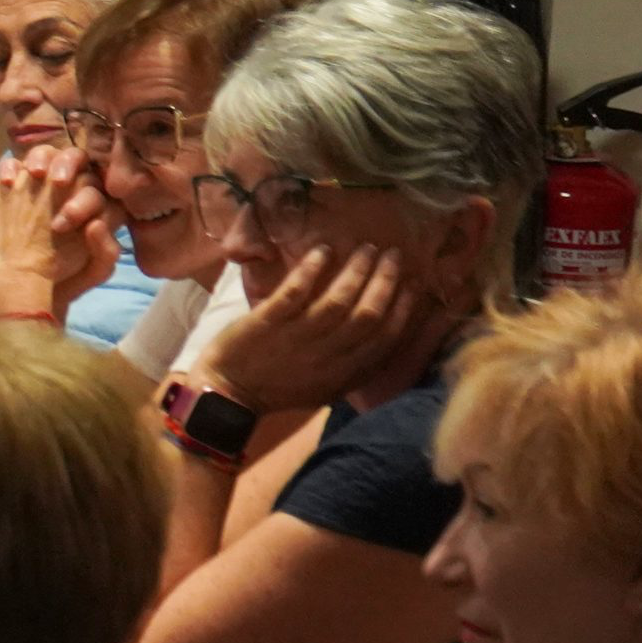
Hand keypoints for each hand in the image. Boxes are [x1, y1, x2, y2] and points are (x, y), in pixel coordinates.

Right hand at [0, 147, 117, 322]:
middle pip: (76, 159)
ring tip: (35, 174)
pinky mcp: (15, 184)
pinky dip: (10, 167)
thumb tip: (96, 224)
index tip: (69, 218)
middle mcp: (72, 187)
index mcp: (97, 204)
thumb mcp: (94, 271)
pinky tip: (8, 182)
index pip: (100, 186)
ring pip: (47, 153)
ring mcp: (42, 183)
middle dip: (68, 169)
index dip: (88, 197)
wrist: (25, 284)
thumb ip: (106, 252)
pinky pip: (13, 164)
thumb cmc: (64, 277)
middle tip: (57, 184)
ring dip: (43, 159)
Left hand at [200, 242, 423, 414]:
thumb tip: (389, 331)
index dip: (404, 308)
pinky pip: (296, 292)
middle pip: (369, 314)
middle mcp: (327, 356)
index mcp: (346, 373)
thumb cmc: (280, 388)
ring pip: (338, 300)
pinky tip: (324, 251)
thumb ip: (358, 363)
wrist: (226, 395)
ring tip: (366, 248)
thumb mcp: (329, 386)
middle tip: (393, 254)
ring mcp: (297, 338)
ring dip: (356, 271)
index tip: (414, 282)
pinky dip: (312, 270)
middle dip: (386, 281)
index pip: (387, 337)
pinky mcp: (268, 323)